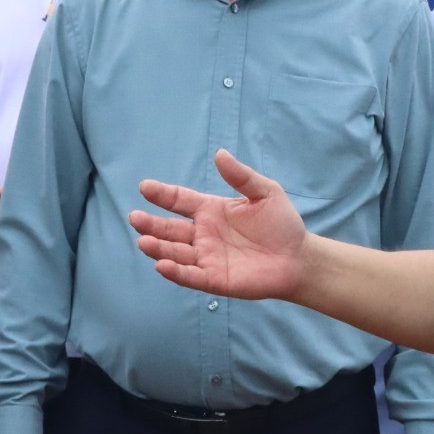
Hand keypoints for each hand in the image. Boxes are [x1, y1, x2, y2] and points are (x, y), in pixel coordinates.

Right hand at [130, 149, 307, 301]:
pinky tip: (162, 265)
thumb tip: (220, 154)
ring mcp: (207, 257)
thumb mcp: (265, 192)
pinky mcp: (214, 279)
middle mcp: (203, 234)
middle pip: (170, 228)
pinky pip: (191, 275)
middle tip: (135, 217)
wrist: (298, 257)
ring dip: (159, 248)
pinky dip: (175, 272)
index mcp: (211, 211)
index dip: (162, 194)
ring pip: (175, 252)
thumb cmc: (282, 223)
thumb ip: (241, 176)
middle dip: (151, 224)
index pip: (180, 201)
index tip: (145, 187)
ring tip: (143, 241)